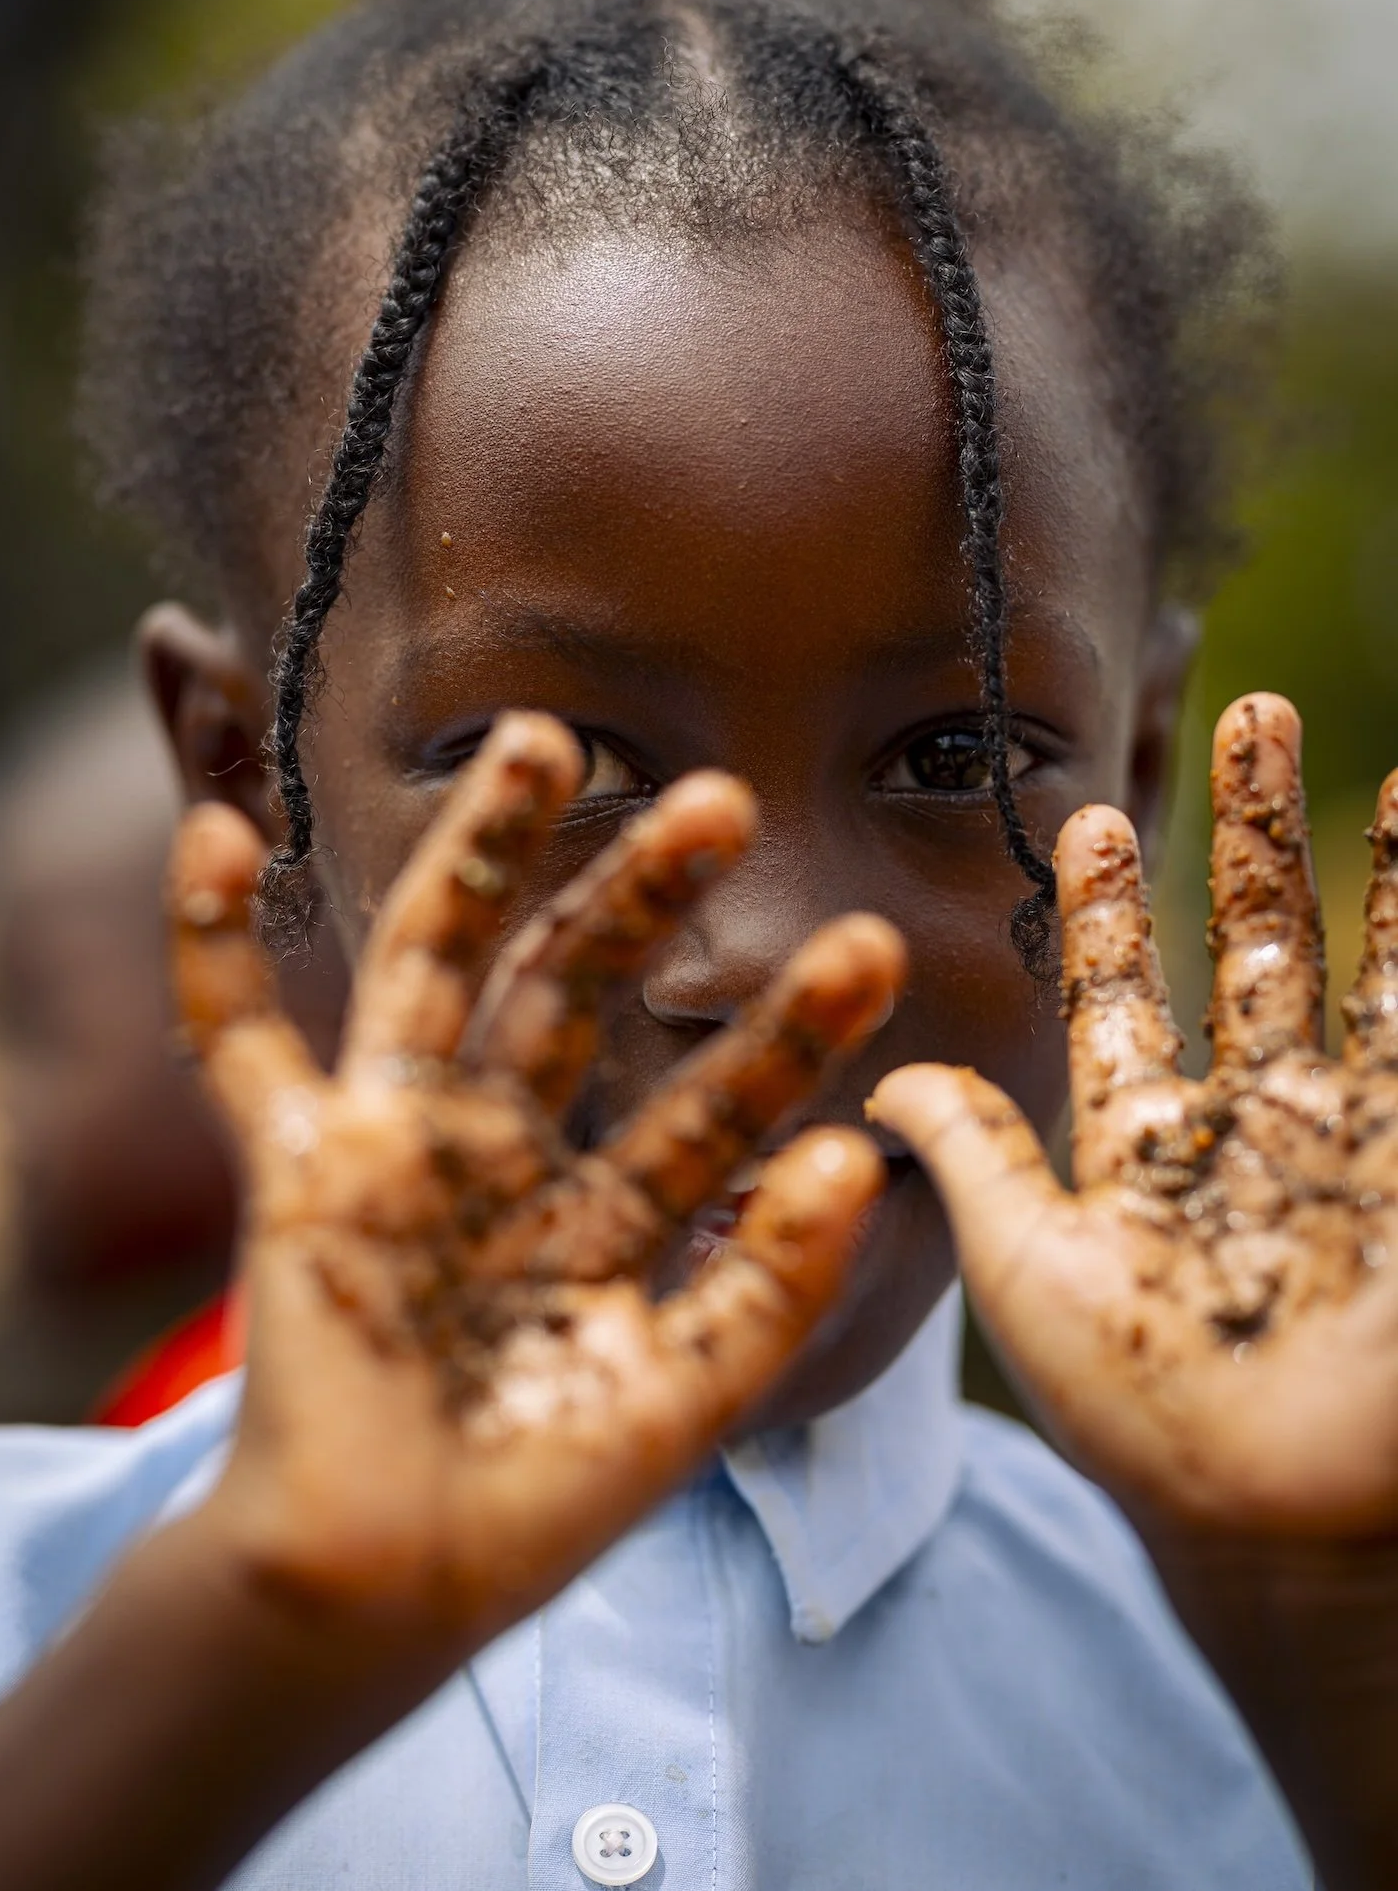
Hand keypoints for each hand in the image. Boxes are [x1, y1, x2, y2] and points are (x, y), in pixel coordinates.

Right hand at [172, 712, 892, 1661]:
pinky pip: (234, 1037)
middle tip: (723, 799)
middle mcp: (503, 1156)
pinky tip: (210, 830)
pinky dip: (205, 938)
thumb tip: (855, 1157)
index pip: (709, 1097)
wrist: (381, 1591)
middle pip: (577, 991)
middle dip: (645, 895)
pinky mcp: (294, 1161)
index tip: (868, 947)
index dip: (788, 1030)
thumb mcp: (686, 1397)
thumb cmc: (532, 1509)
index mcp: (600, 1212)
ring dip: (483, 852)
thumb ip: (771, 1285)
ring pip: (437, 963)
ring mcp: (398, 1145)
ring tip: (542, 738)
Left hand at [871, 692, 1397, 1538]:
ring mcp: (1346, 1135)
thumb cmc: (1148, 1420)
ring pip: (1357, 961)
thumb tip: (881, 1076)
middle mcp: (1251, 1126)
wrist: (1289, 1519)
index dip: (1112, 907)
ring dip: (1361, 854)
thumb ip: (967, 1161)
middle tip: (1242, 713)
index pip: (1125, 995)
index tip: (1091, 816)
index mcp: (1147, 1150)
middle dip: (1248, 832)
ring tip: (1354, 753)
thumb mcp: (1027, 1273)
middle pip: (1251, 944)